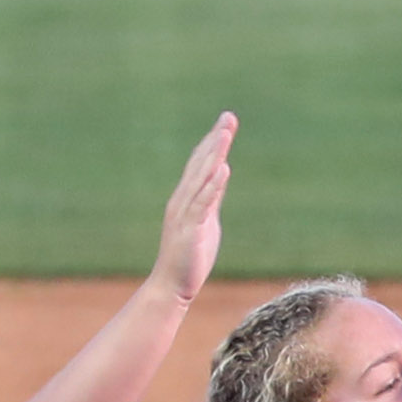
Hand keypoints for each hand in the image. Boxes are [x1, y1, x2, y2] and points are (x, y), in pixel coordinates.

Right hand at [150, 112, 236, 305]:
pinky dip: (212, 185)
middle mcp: (183, 200)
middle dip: (215, 140)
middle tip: (229, 117)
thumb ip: (212, 198)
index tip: (227, 122)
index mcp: (187, 198)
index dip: (214, 142)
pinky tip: (222, 169)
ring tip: (225, 134)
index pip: (201, 164)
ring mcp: (185, 213)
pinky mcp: (191, 228)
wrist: (172, 285)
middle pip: (201, 163)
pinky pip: (202, 203)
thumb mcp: (207, 221)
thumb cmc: (190, 257)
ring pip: (201, 178)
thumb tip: (221, 175)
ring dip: (214, 155)